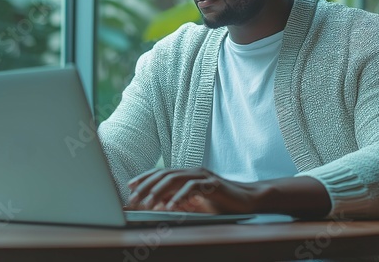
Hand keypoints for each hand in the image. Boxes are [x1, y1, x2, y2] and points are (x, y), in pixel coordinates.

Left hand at [126, 167, 261, 213]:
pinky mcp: (213, 184)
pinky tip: (171, 207)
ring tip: (147, 204)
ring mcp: (203, 176)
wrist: (249, 201)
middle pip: (164, 175)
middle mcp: (193, 172)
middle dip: (146, 186)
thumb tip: (159, 207)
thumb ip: (180, 201)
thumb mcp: (197, 203)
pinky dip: (180, 197)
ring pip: (175, 179)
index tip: (130, 187)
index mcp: (188, 175)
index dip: (145, 178)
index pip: (162, 173)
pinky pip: (192, 188)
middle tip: (133, 199)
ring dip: (159, 192)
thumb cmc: (222, 203)